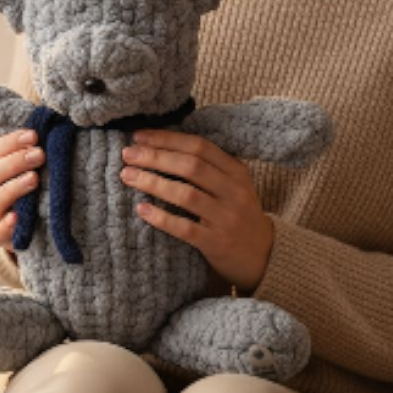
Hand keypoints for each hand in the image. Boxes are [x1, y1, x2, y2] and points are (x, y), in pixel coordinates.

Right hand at [0, 130, 44, 249]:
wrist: (31, 224)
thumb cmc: (34, 185)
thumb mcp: (32, 165)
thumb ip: (34, 147)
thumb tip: (51, 123)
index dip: (10, 142)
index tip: (34, 135)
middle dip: (14, 162)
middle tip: (39, 154)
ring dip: (12, 188)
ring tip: (34, 179)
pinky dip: (5, 226)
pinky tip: (17, 217)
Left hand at [121, 129, 272, 291]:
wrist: (264, 255)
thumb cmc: (237, 213)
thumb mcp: (232, 184)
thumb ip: (206, 166)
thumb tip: (158, 145)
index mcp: (236, 171)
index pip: (199, 146)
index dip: (167, 139)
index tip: (139, 136)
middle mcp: (233, 192)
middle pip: (191, 166)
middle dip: (155, 157)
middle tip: (128, 154)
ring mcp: (226, 218)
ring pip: (186, 195)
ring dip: (153, 182)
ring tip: (128, 176)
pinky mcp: (216, 243)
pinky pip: (185, 228)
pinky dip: (161, 217)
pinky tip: (142, 209)